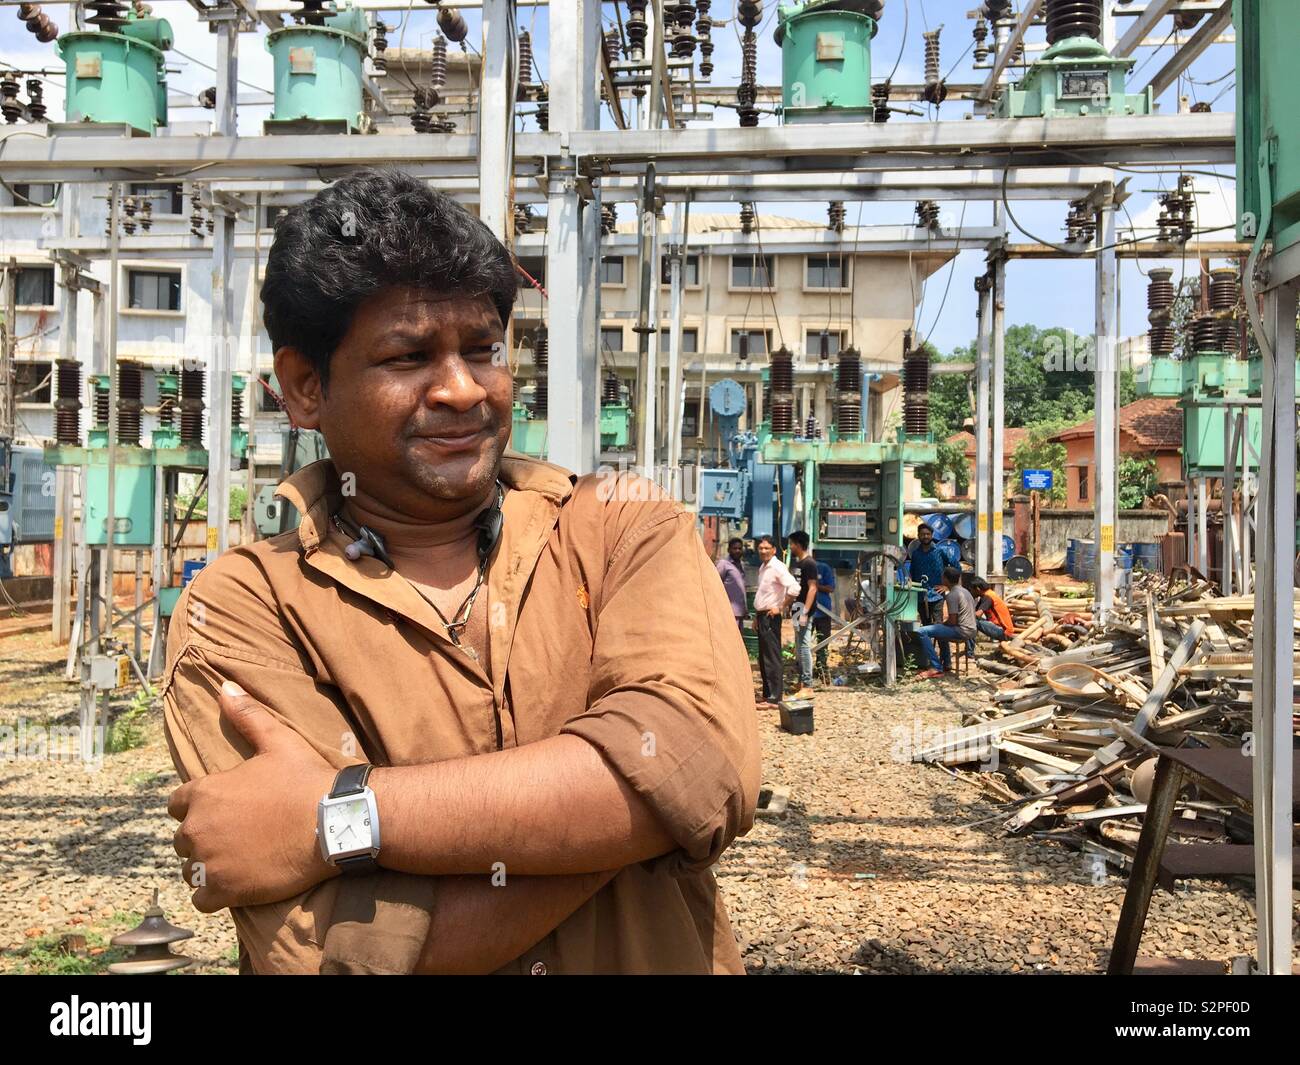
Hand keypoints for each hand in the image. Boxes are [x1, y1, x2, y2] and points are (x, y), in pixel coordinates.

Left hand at [169, 681, 338, 912]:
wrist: (333, 823)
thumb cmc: (305, 780)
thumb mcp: (278, 741)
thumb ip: (247, 715)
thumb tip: (224, 687)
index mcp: (204, 792)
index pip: (178, 804)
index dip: (200, 806)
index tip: (224, 810)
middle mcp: (197, 828)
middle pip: (183, 838)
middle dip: (204, 837)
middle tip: (237, 836)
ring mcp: (208, 862)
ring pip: (191, 869)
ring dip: (208, 866)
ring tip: (240, 860)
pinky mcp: (223, 891)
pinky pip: (201, 899)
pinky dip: (215, 894)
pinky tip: (238, 884)